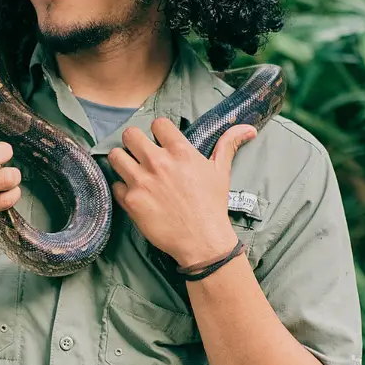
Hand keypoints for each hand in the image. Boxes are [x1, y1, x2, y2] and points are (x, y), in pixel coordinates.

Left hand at [107, 118, 256, 266]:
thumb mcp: (221, 171)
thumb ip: (228, 144)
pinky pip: (115, 185)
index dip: (157, 131)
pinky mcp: (131, 201)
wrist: (202, 241)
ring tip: (130, 170)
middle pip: (130, 135)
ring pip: (116, 156)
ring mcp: (142, 182)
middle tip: (139, 153)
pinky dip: (122, 189)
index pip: (157, 124)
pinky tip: (134, 194)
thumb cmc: (213, 205)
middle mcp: (158, 163)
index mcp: (180, 152)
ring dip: (122, 161)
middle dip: (133, 142)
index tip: (160, 141)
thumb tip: (248, 128)